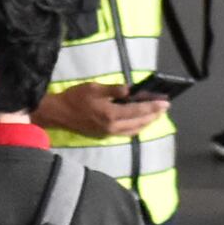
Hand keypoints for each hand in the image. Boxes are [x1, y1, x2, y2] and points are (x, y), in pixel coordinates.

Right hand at [32, 80, 168, 140]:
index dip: (153, 106)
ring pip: (134, 130)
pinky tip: (140, 122)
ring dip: (146, 122)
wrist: (58, 113)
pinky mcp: (104, 135)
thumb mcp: (95, 88)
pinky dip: (136, 127)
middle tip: (164, 108)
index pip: (138, 110)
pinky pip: (126, 133)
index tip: (165, 103)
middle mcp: (112, 127)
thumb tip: (130, 90)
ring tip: (155, 115)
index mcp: (111, 114)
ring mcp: (108, 133)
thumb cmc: (75, 98)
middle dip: (153, 115)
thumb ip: (114, 90)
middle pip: (139, 122)